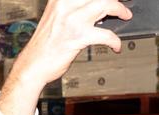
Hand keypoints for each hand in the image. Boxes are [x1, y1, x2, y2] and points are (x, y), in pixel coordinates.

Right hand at [0, 0, 131, 114]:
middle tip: (120, 5)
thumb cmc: (46, 44)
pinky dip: (115, 41)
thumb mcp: (57, 17)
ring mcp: (72, 20)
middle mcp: (65, 5)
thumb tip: (98, 6)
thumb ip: (75, 8)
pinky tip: (116, 45)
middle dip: (114, 0)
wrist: (34, 64)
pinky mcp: (78, 37)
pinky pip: (106, 35)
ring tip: (125, 15)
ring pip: (105, 4)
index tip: (113, 0)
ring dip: (120, 10)